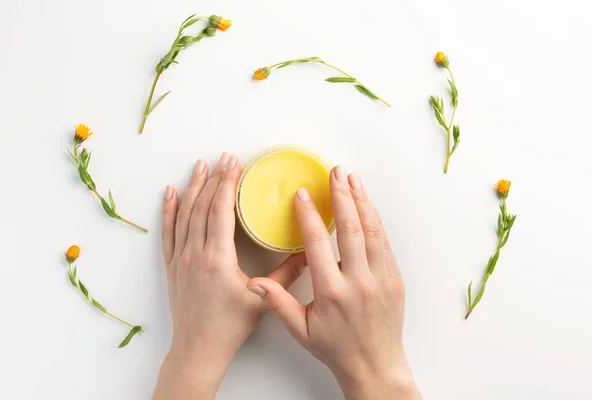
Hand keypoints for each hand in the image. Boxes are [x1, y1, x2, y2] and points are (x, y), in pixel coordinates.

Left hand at [153, 152, 306, 399]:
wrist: (199, 348)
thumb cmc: (230, 326)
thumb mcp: (263, 300)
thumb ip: (286, 275)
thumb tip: (308, 253)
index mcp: (217, 259)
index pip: (220, 211)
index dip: (227, 184)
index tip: (233, 164)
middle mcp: (196, 254)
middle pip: (202, 207)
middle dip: (213, 178)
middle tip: (222, 158)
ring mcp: (181, 259)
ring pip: (184, 215)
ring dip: (192, 188)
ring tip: (199, 166)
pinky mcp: (173, 266)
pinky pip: (168, 232)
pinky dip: (168, 210)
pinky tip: (170, 194)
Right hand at [247, 166, 420, 399]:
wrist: (374, 366)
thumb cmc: (335, 348)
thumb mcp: (301, 330)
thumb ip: (278, 303)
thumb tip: (255, 283)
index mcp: (331, 292)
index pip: (317, 244)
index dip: (309, 215)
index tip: (302, 194)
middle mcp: (358, 282)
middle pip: (350, 229)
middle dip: (342, 196)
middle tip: (335, 172)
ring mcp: (381, 279)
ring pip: (372, 231)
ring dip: (362, 201)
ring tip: (353, 179)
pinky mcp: (395, 279)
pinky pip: (384, 243)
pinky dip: (376, 220)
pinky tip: (368, 204)